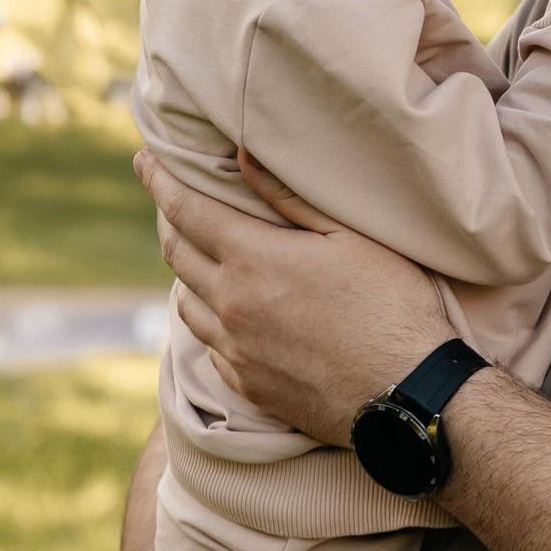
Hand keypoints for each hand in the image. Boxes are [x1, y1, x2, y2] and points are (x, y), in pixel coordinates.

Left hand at [136, 149, 451, 443]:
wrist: (407, 394)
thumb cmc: (392, 305)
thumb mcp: (349, 238)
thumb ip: (289, 197)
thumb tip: (242, 156)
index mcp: (253, 261)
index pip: (185, 211)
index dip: (160, 181)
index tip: (143, 158)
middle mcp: (231, 306)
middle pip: (176, 253)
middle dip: (166, 218)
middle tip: (167, 196)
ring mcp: (235, 351)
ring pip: (185, 302)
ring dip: (184, 270)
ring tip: (195, 251)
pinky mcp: (247, 385)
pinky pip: (209, 343)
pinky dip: (208, 317)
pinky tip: (226, 310)